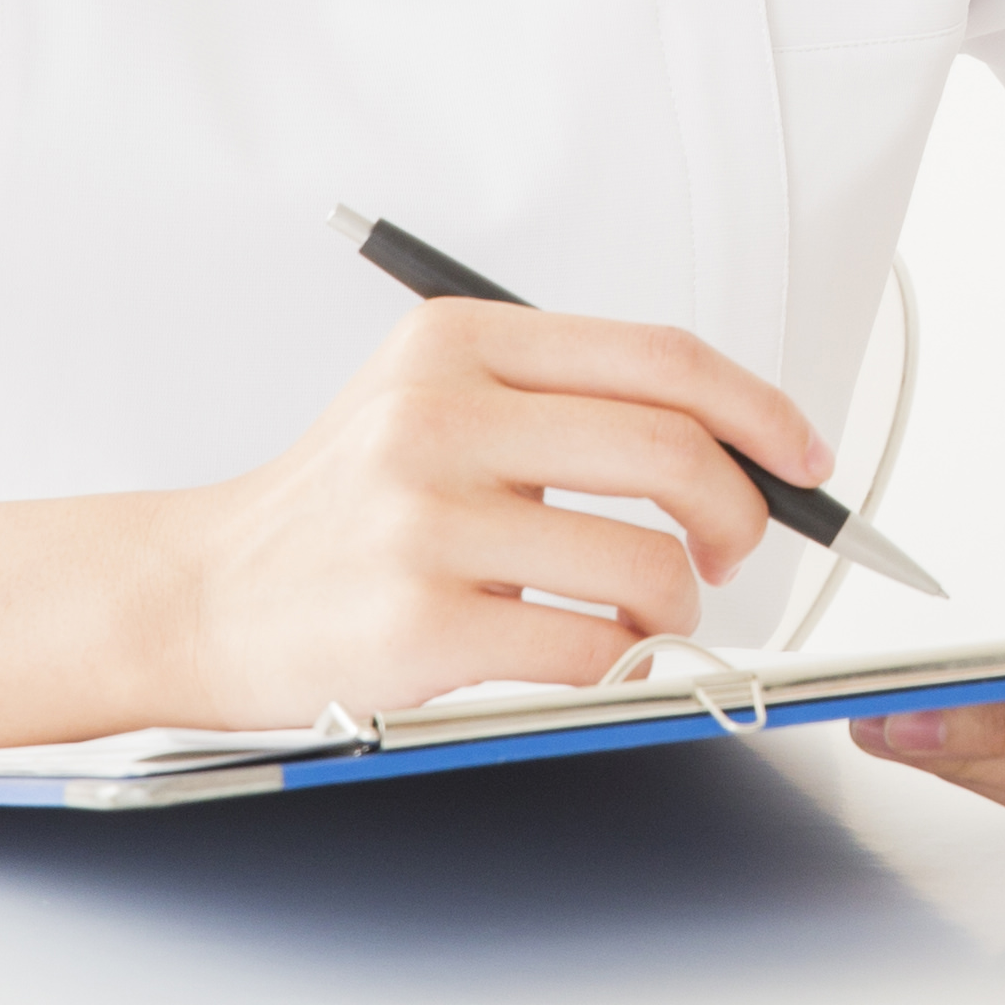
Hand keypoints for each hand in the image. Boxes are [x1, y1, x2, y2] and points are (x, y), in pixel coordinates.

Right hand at [148, 299, 823, 730]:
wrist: (200, 593)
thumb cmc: (340, 507)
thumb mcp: (432, 401)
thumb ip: (562, 401)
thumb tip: (736, 444)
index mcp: (461, 343)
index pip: (661, 358)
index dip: (760, 409)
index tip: (804, 457)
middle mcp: (438, 414)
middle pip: (672, 448)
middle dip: (739, 512)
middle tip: (733, 549)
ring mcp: (424, 518)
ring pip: (644, 558)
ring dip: (678, 600)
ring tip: (646, 610)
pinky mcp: (418, 621)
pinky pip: (589, 646)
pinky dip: (619, 661)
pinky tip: (590, 654)